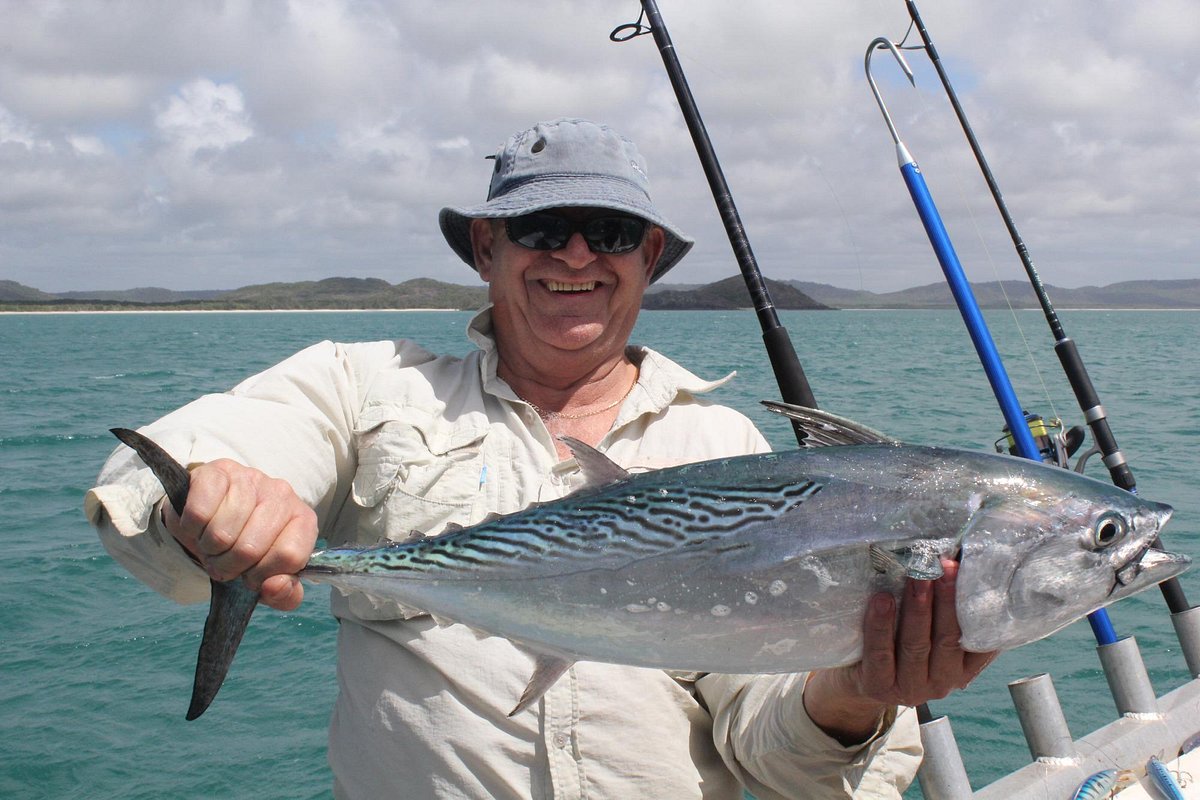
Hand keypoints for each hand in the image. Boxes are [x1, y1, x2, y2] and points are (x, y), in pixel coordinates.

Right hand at [161, 459, 317, 610]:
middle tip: (223, 561)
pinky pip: (199, 513)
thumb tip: (274, 587)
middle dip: (229, 567)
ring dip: (209, 550)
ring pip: (222, 534)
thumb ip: (284, 594)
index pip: (289, 556)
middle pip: (250, 549)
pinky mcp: (217, 471)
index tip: (251, 577)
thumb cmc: (245, 546)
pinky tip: (199, 526)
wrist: (212, 514)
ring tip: (212, 545)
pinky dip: (191, 530)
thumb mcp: (269, 576)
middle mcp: (282, 494)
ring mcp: (250, 478)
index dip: (262, 576)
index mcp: (303, 520)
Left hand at [803, 558, 996, 744]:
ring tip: (917, 577)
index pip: (979, 640)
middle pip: (948, 639)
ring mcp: (911, 689)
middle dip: (947, 599)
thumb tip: (958, 557)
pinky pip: (880, 654)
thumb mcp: (929, 633)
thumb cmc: (899, 644)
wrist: (856, 679)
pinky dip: (881, 626)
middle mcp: (943, 682)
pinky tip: (882, 600)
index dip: (975, 606)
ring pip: (917, 645)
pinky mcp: (879, 687)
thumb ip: (945, 612)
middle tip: (945, 566)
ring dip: (918, 608)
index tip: (971, 571)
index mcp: (962, 668)